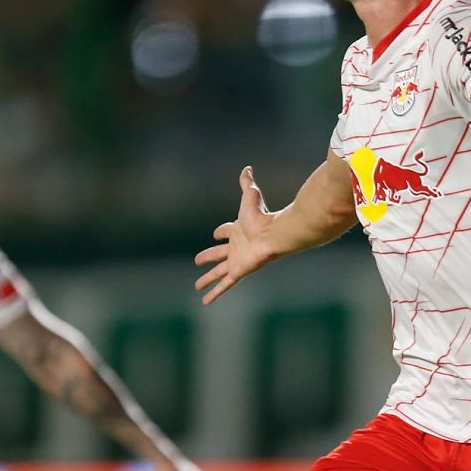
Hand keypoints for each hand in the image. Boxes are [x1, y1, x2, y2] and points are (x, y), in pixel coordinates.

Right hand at [194, 167, 274, 304]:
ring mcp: (236, 261)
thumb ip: (247, 184)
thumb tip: (247, 167)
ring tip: (196, 287)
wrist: (273, 234)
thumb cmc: (262, 217)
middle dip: (208, 257)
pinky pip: (224, 285)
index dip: (221, 232)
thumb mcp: (250, 197)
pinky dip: (215, 294)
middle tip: (197, 261)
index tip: (216, 234)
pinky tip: (205, 302)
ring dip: (207, 279)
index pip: (227, 232)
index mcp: (239, 231)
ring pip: (218, 272)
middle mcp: (237, 247)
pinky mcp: (238, 271)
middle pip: (218, 254)